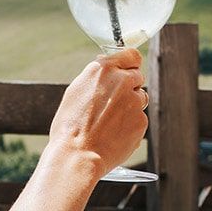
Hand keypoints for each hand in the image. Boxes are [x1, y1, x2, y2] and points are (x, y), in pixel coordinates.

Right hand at [46, 48, 148, 177]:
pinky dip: (130, 125)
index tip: (128, 70)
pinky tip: (114, 134)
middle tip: (112, 104)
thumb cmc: (70, 126)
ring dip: (130, 107)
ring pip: (140, 99)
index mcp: (103, 69)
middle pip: (137, 77)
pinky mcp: (141, 120)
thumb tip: (107, 64)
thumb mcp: (76, 91)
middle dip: (129, 87)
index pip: (131, 55)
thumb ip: (97, 76)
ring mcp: (134, 101)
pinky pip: (139, 118)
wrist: (77, 155)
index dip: (130, 64)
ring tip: (109, 122)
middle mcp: (122, 81)